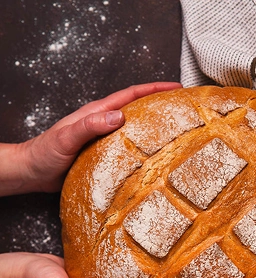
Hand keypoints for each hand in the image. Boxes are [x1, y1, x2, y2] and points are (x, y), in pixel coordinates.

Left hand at [0, 81, 181, 195]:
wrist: (32, 172)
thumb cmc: (45, 154)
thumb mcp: (66, 138)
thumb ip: (89, 125)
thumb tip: (119, 116)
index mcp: (97, 113)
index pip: (130, 96)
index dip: (153, 89)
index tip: (175, 87)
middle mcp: (103, 123)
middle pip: (136, 109)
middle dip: (159, 104)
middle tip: (182, 107)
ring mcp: (105, 138)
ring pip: (134, 129)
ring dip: (153, 126)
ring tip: (174, 131)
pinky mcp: (104, 154)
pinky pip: (129, 147)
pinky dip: (143, 147)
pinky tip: (152, 156)